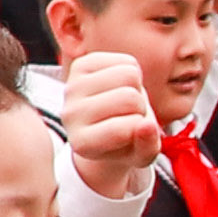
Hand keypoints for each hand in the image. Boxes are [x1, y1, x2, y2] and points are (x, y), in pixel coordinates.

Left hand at [56, 46, 161, 197]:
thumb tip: (147, 125)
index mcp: (82, 143)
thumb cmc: (125, 144)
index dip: (140, 130)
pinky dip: (133, 71)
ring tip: (125, 101)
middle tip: (131, 115)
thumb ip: (147, 146)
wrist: (105, 125)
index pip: (124, 128)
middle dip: (140, 107)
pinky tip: (121, 85)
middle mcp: (70, 115)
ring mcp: (72, 87)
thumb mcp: (141, 155)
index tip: (132, 134)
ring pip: (129, 74)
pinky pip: (125, 61)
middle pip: (129, 98)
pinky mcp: (80, 65)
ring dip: (137, 87)